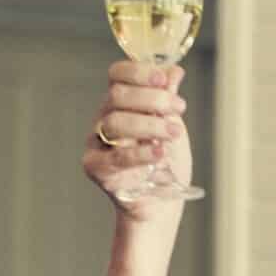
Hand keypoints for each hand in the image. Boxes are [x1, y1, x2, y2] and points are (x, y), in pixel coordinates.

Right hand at [83, 62, 190, 217]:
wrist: (161, 204)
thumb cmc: (164, 164)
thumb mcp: (171, 126)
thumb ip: (168, 101)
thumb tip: (175, 71)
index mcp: (119, 104)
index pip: (117, 75)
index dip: (138, 72)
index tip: (163, 79)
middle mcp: (103, 120)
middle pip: (117, 96)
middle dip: (152, 98)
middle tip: (179, 107)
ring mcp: (96, 144)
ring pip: (115, 123)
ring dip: (150, 125)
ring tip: (174, 133)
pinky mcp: (96, 169)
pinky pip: (116, 158)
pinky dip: (141, 154)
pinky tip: (160, 154)